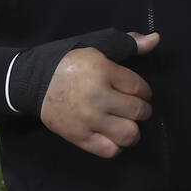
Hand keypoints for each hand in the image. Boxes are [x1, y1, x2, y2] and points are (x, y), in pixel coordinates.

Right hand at [41, 31, 158, 157]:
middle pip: (137, 111)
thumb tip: (156, 39)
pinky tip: (113, 136)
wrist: (34, 81)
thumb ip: (128, 44)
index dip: (146, 92)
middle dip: (143, 111)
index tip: (141, 93)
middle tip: (136, 108)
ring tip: (127, 124)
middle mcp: (97, 96)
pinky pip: (108, 150)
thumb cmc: (70, 62)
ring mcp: (88, 119)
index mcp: (103, 71)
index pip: (139, 87)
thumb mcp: (98, 45)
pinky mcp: (78, 136)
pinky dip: (117, 146)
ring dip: (133, 131)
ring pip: (127, 134)